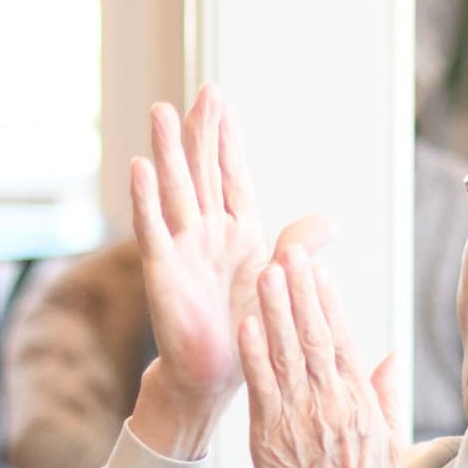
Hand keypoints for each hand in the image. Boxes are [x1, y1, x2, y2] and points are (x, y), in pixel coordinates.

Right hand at [131, 86, 333, 413]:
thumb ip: (296, 248)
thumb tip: (329, 221)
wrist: (216, 378)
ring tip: (161, 110)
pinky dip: (145, 199)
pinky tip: (139, 167)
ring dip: (168, 151)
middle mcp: (207, 233)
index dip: (227, 139)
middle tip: (203, 90)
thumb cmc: (245, 332)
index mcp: (238, 233)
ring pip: (176, 190)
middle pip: (202, 171)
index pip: (232, 175)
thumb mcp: (278, 284)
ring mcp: (183, 249)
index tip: (222, 100)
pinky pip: (153, 230)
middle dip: (201, 131)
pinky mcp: (163, 272)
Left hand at [238, 246, 411, 467]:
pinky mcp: (271, 436)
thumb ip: (386, 394)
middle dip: (300, 290)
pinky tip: (246, 323)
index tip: (316, 268)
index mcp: (358, 399)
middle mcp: (330, 402)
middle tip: (289, 252)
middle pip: (313, 335)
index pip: (341, 338)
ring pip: (286, 353)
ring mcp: (300, 417)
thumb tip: (391, 357)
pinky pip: (261, 386)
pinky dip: (253, 353)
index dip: (326, 299)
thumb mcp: (388, 439)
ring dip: (275, 309)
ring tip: (266, 272)